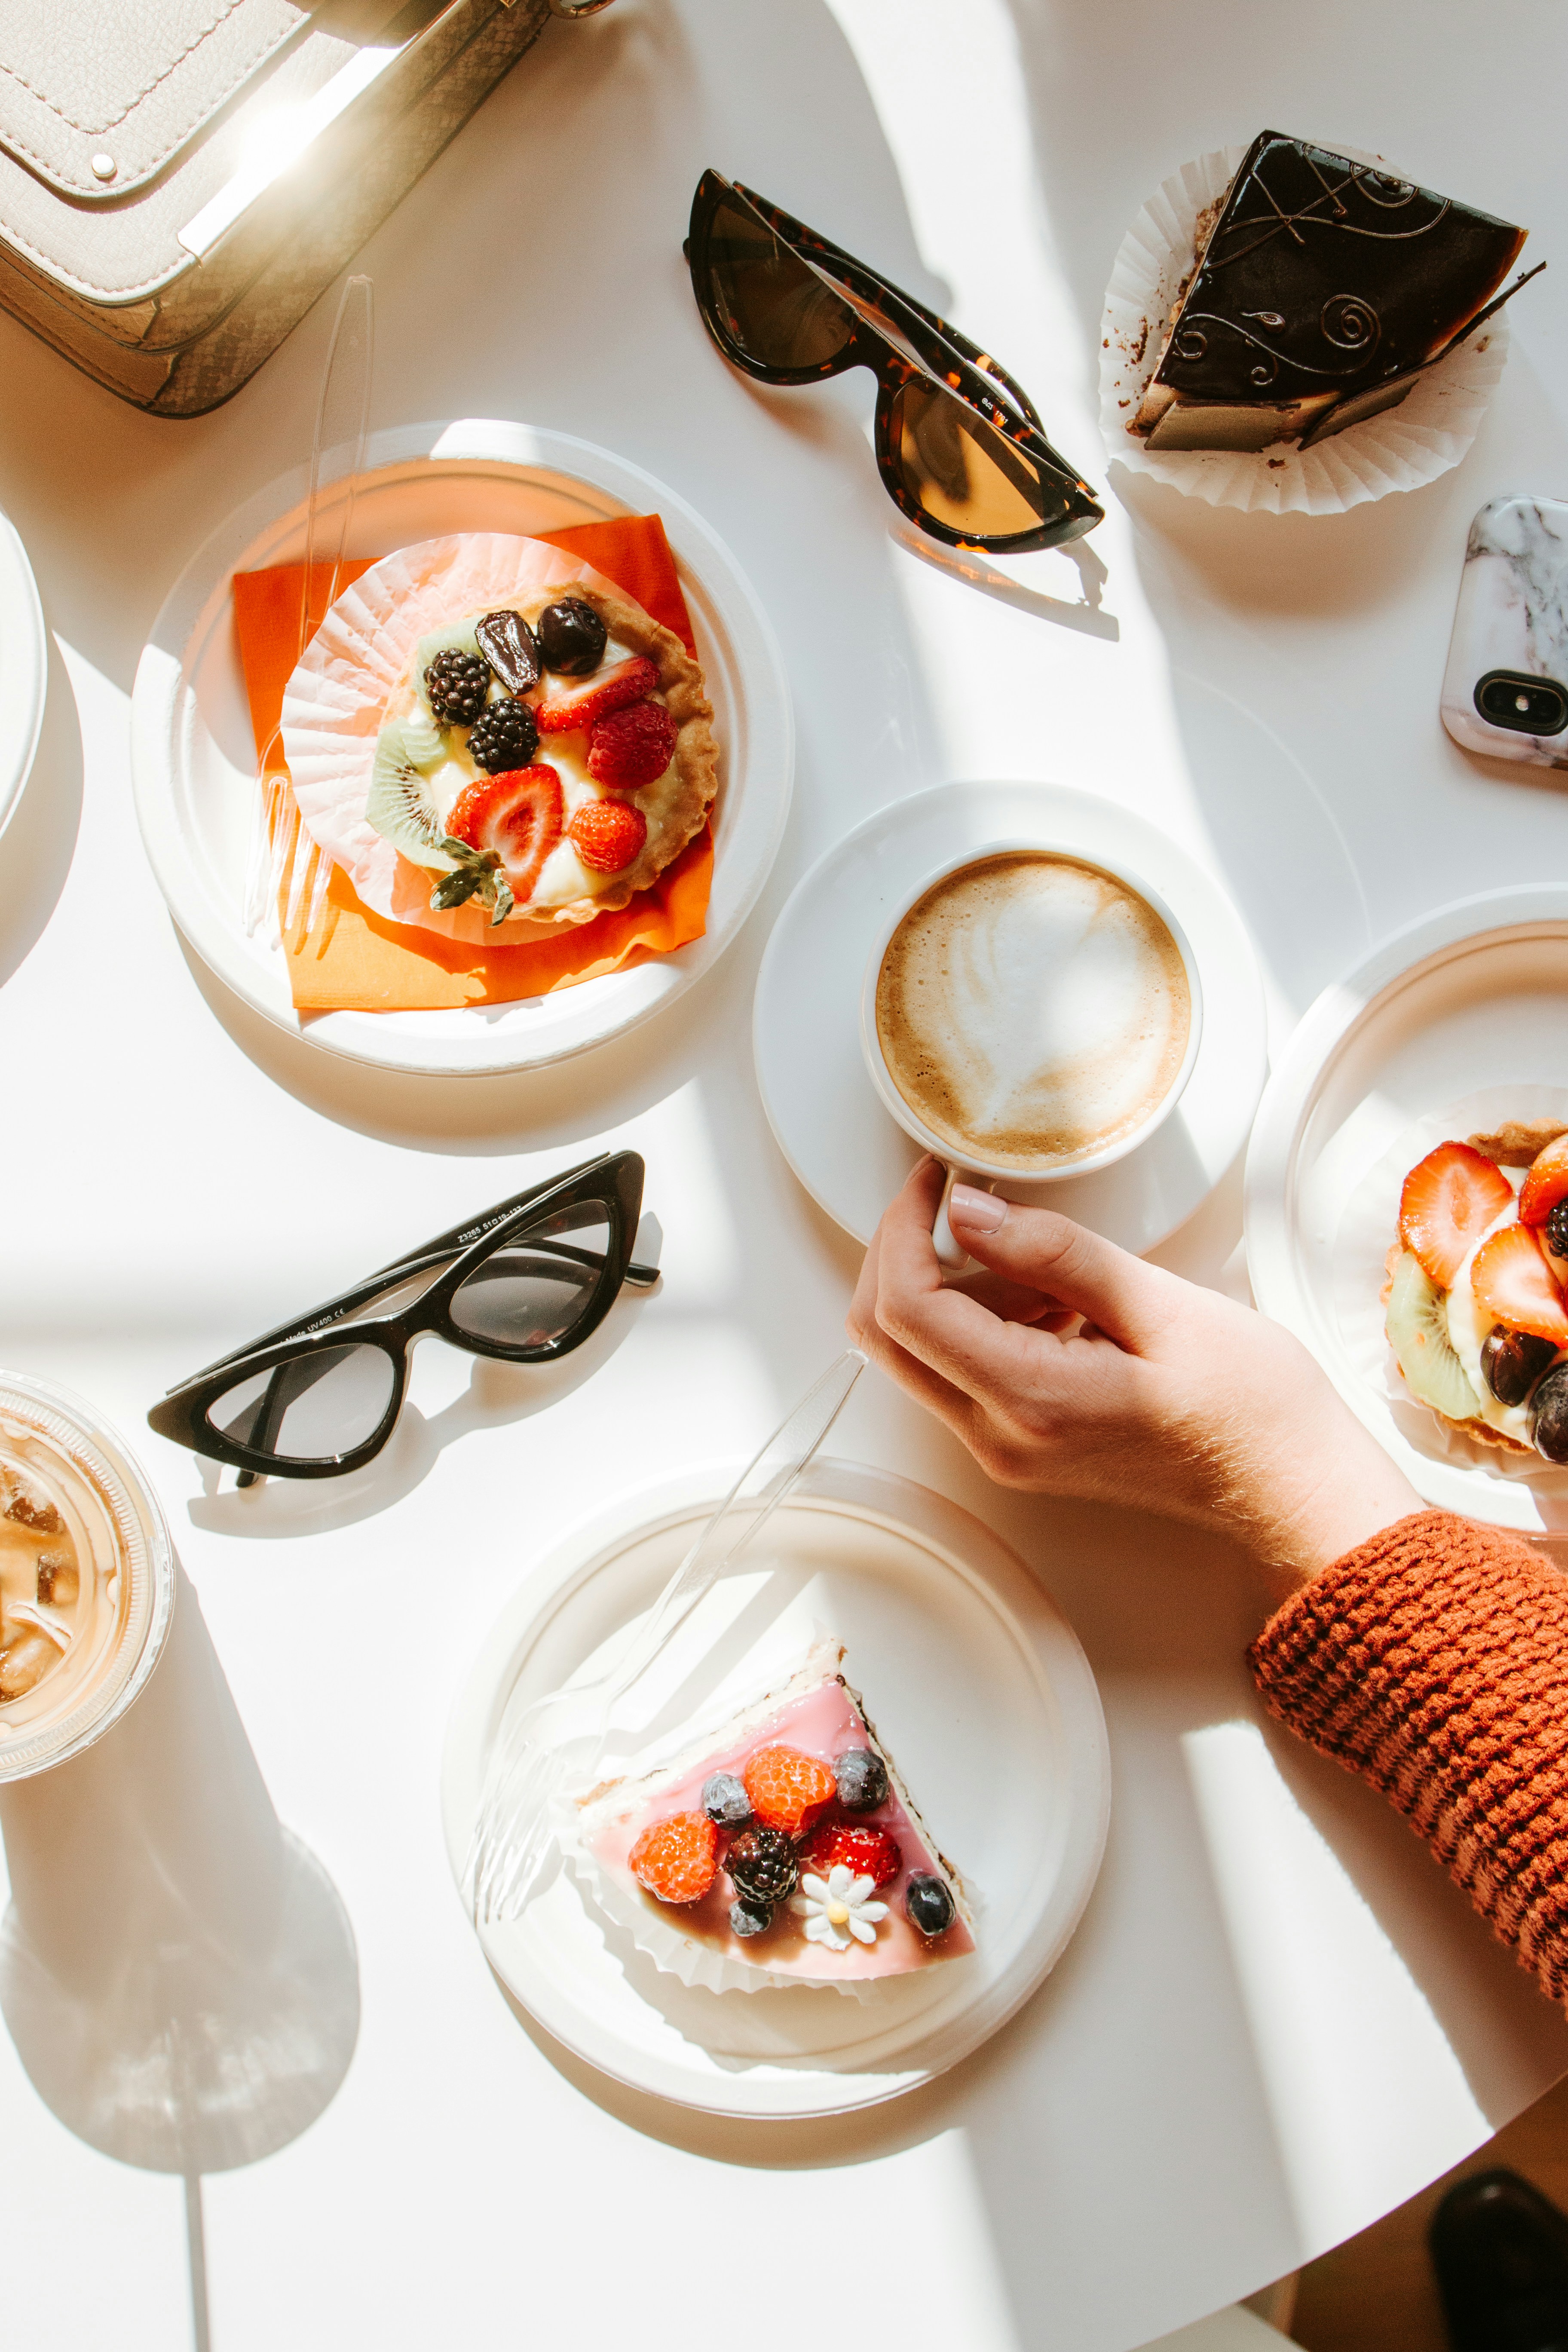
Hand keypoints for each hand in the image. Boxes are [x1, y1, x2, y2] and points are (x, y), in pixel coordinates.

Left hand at [848, 1160, 1421, 1598]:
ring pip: (917, 1354)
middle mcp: (998, 1440)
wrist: (1287, 1483)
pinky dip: (979, 1321)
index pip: (906, 1310)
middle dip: (901, 1253)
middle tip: (957, 1195)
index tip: (937, 1175)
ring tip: (1040, 1261)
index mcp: (1031, 1402)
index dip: (902, 1229)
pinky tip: (1051, 1300)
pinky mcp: (1020, 1446)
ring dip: (947, 1288)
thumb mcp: (1159, 1304)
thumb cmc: (1249, 1402)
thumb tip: (964, 1211)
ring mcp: (1004, 1450)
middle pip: (885, 1337)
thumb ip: (1053, 1254)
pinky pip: (961, 1373)